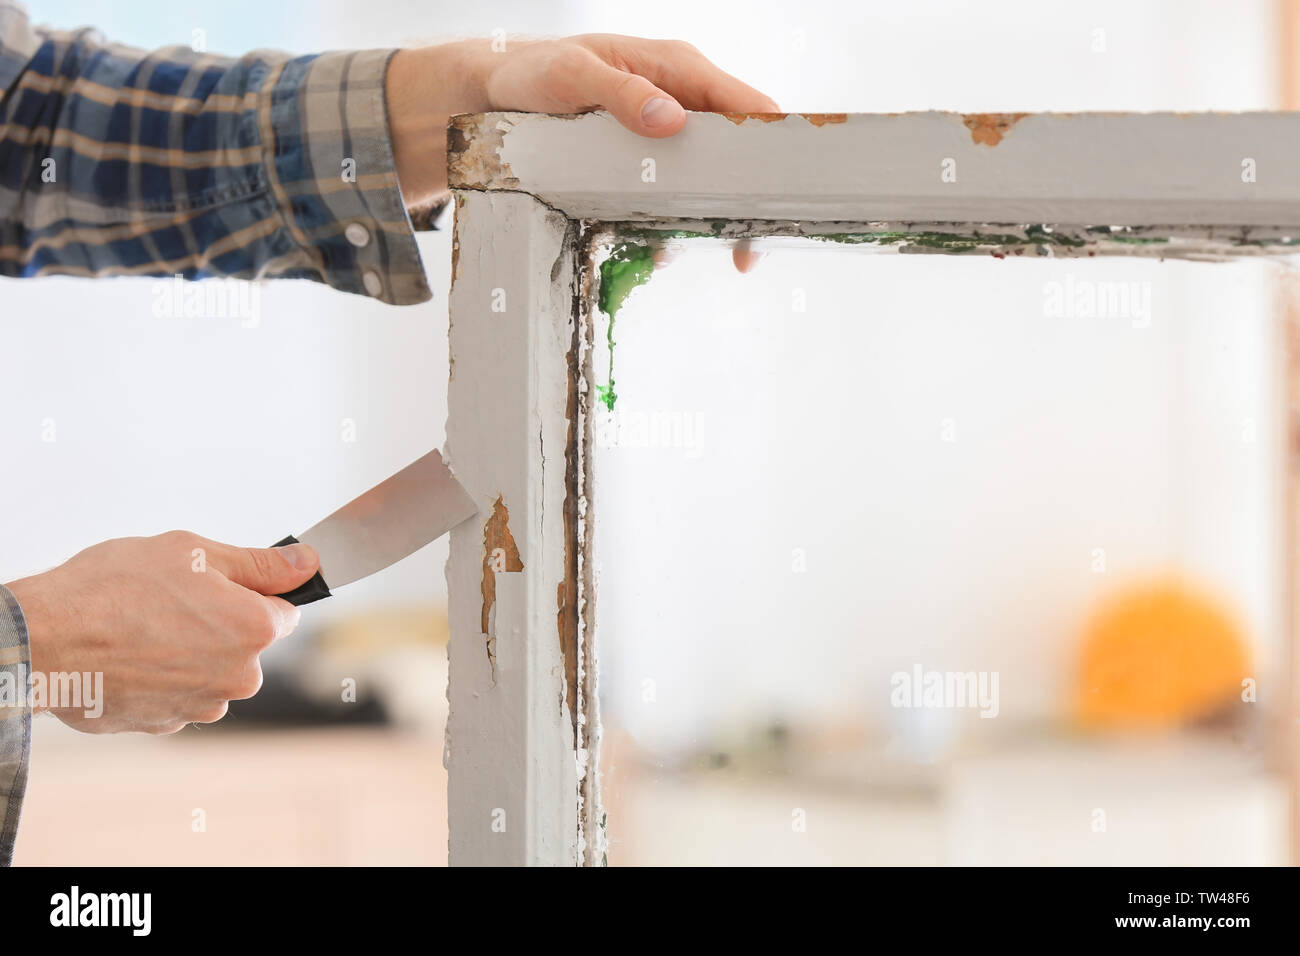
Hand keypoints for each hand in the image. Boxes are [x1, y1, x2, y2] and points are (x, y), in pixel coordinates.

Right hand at [6, 532, 318, 733]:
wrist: (42, 641)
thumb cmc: (111, 590)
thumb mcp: (194, 553)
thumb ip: (260, 563)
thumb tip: (306, 563)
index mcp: (255, 630)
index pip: (284, 609)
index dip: (252, 593)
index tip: (220, 587)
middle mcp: (238, 677)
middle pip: (247, 644)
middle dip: (219, 623)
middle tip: (170, 602)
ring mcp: (201, 706)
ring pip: (210, 670)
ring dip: (188, 652)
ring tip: (141, 629)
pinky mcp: (164, 724)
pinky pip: (176, 693)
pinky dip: (159, 676)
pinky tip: (129, 656)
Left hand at [385, 34, 777, 270]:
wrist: (495, 91)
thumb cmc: (534, 71)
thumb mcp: (571, 77)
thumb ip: (622, 93)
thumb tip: (671, 120)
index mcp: (677, 68)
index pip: (746, 102)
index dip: (774, 143)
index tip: (785, 189)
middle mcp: (680, 99)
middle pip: (736, 151)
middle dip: (745, 200)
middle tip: (747, 251)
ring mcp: (664, 133)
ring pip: (706, 180)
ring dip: (704, 219)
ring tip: (698, 253)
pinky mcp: (643, 161)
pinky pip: (671, 196)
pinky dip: (667, 225)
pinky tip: (655, 250)